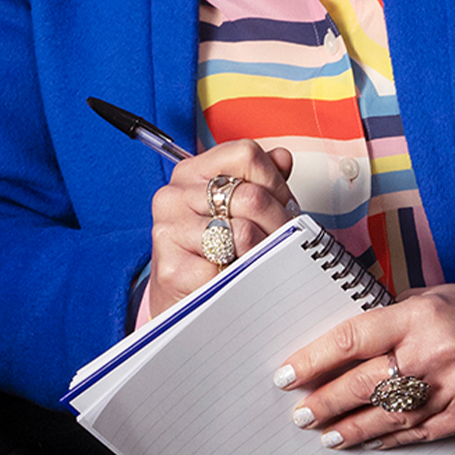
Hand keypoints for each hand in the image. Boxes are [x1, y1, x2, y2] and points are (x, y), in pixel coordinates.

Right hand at [142, 142, 300, 318]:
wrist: (181, 300)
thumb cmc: (211, 252)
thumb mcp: (235, 210)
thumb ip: (260, 181)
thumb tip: (282, 157)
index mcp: (190, 173)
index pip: (246, 154)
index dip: (274, 181)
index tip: (281, 203)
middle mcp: (173, 196)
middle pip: (251, 196)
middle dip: (279, 222)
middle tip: (284, 239)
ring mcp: (169, 231)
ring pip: (243, 232)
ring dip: (265, 251)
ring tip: (264, 259)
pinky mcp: (172, 269)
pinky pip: (229, 269)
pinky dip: (244, 279)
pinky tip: (240, 280)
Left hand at [273, 284, 454, 449]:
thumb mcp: (430, 298)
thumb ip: (388, 318)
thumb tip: (343, 342)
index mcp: (418, 318)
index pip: (351, 340)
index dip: (313, 360)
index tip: (286, 375)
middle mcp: (431, 355)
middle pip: (362, 385)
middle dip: (324, 402)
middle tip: (300, 413)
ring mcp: (451, 389)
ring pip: (387, 417)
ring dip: (351, 428)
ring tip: (324, 435)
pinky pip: (419, 433)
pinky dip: (390, 439)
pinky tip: (368, 442)